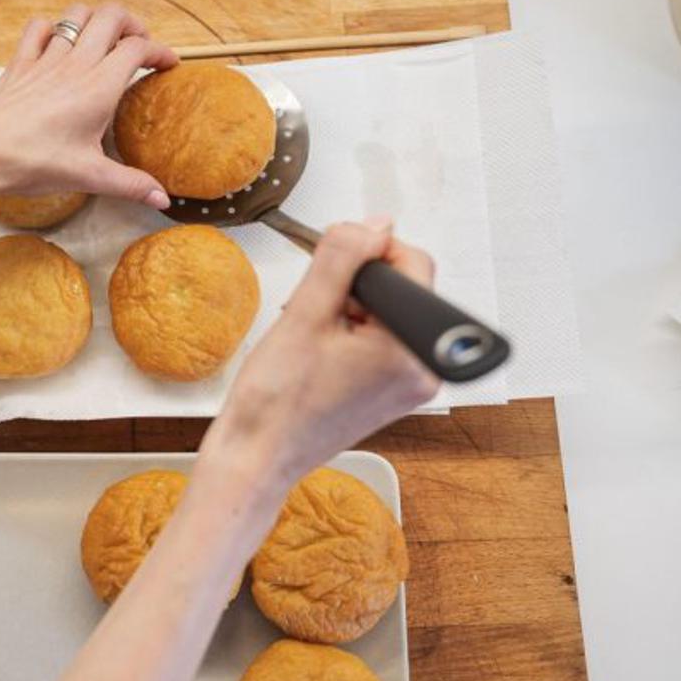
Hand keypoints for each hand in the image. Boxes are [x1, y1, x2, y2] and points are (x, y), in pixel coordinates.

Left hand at [0, 2, 176, 208]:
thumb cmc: (30, 163)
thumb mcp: (88, 177)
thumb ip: (130, 184)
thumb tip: (162, 198)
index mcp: (98, 88)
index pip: (138, 49)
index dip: (160, 51)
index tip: (168, 65)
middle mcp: (74, 64)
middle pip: (112, 16)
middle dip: (132, 23)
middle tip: (139, 46)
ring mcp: (45, 59)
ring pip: (77, 14)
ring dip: (96, 19)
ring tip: (105, 39)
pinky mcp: (20, 64)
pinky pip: (38, 28)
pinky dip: (53, 28)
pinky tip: (58, 44)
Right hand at [205, 218, 439, 488]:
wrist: (257, 456)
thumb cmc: (275, 402)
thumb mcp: (305, 313)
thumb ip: (343, 258)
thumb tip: (373, 224)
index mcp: (412, 352)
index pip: (413, 264)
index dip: (368, 252)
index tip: (331, 266)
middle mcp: (423, 372)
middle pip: (403, 288)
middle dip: (357, 285)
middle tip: (316, 311)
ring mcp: (411, 386)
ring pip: (389, 312)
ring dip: (350, 309)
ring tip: (314, 336)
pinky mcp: (394, 393)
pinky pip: (383, 340)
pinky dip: (352, 333)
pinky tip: (320, 351)